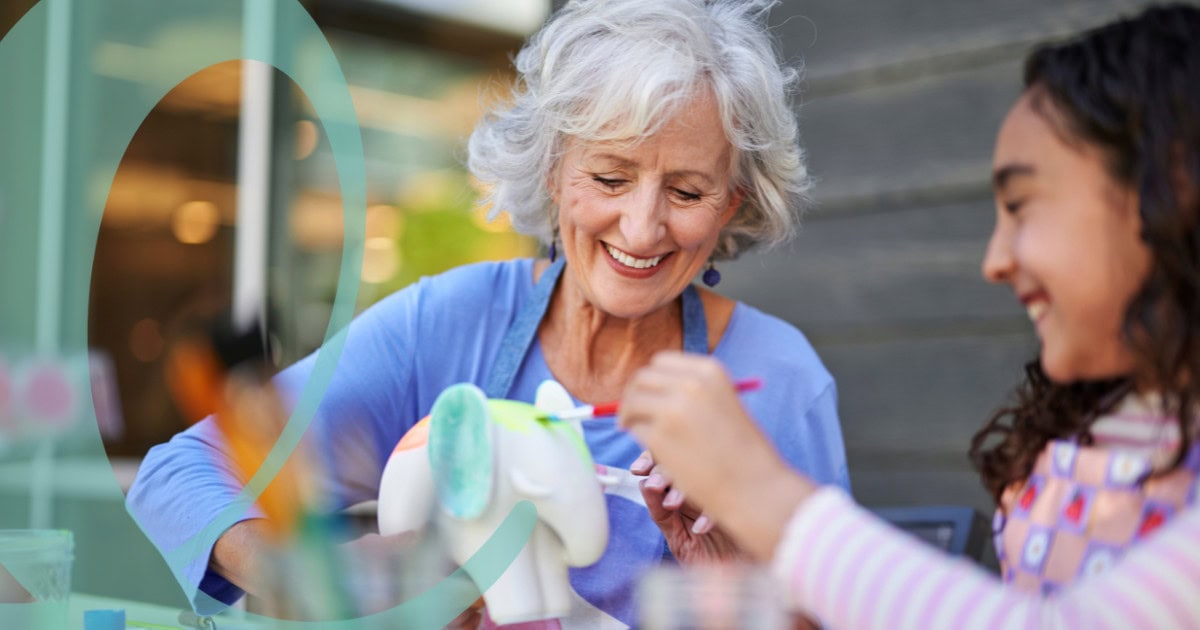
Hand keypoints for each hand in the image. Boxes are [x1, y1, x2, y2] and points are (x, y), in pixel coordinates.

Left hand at [619, 352, 815, 560]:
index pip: (661, 362)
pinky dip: (637, 438)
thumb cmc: (745, 451)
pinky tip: (649, 451)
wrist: (755, 486)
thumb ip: (695, 392)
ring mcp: (672, 410)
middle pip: (642, 379)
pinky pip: (635, 430)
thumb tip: (656, 388)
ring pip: (632, 403)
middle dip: (633, 394)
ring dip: (629, 415)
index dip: (651, 379)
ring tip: (631, 427)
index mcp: (710, 371)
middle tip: (631, 412)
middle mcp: (690, 384)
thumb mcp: (726, 404)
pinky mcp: (659, 437)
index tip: (647, 393)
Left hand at [632, 450, 746, 563]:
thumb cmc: (704, 555)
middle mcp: (705, 488)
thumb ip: (659, 512)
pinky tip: (699, 529)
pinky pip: (724, 508)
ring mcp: (725, 498)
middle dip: (666, 472)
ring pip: (704, 480)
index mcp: (687, 488)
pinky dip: (710, 516)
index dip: (651, 460)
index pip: (669, 462)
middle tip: (654, 484)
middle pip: (685, 465)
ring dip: (685, 489)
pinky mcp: (740, 514)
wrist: (734, 581)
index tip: (636, 470)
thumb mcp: (676, 535)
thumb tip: (642, 484)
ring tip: (671, 504)